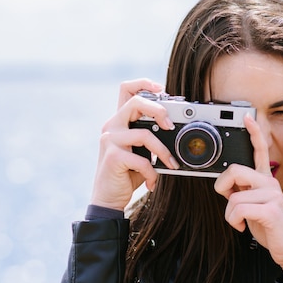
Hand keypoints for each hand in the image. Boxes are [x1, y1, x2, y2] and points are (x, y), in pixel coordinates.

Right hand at [90, 79, 179, 210]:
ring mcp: (110, 140)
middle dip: (159, 110)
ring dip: (163, 152)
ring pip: (145, 134)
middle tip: (171, 125)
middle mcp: (112, 126)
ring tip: (171, 165)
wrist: (108, 198)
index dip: (144, 83)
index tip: (162, 89)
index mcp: (119, 121)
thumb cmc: (127, 174)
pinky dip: (152, 173)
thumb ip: (149, 137)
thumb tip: (174, 129)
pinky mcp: (113, 156)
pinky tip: (152, 182)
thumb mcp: (140, 152)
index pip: (126, 89)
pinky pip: (143, 160)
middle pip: (136, 102)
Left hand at [214, 114, 282, 275]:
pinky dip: (233, 221)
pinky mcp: (271, 210)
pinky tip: (241, 228)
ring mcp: (273, 196)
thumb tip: (226, 187)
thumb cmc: (271, 229)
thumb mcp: (254, 207)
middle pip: (236, 170)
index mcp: (267, 181)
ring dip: (228, 214)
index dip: (254, 133)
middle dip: (222, 186)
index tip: (248, 117)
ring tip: (239, 222)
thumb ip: (243, 193)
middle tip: (227, 200)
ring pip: (233, 196)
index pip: (261, 151)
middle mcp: (271, 183)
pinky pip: (238, 209)